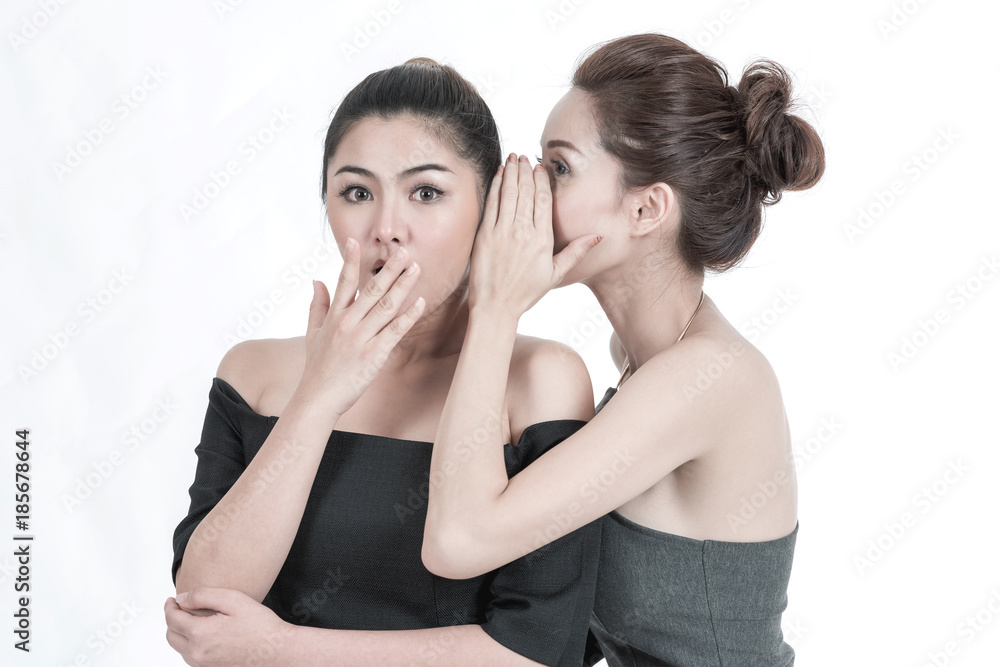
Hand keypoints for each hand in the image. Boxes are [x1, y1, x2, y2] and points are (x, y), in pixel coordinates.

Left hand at [164, 588, 294, 666]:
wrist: (277, 651)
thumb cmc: (261, 625)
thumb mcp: (233, 599)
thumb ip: (203, 596)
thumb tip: (181, 599)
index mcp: (201, 634)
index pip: (172, 619)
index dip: (170, 606)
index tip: (172, 599)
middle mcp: (198, 653)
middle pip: (171, 636)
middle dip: (172, 619)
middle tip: (180, 607)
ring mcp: (204, 665)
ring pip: (180, 648)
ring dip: (181, 633)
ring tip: (193, 619)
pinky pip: (192, 657)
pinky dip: (191, 644)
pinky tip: (205, 634)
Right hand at [297, 239, 424, 415]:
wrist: (318, 399)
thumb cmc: (317, 368)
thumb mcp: (312, 333)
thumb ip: (317, 305)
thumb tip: (316, 279)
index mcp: (333, 317)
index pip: (343, 282)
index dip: (350, 261)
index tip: (355, 241)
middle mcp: (347, 324)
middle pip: (371, 290)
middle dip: (389, 269)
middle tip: (403, 251)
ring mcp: (361, 338)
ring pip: (386, 306)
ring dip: (403, 286)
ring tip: (416, 269)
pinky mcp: (374, 354)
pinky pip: (395, 331)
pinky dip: (408, 316)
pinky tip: (420, 302)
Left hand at [469, 153, 600, 320]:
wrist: (496, 307)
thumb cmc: (525, 293)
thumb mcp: (555, 274)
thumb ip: (575, 252)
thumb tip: (597, 237)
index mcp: (542, 240)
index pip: (543, 201)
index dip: (541, 181)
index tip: (539, 168)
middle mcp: (523, 233)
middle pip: (526, 193)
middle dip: (525, 171)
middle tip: (524, 156)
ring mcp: (502, 232)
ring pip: (509, 194)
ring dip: (511, 173)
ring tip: (513, 158)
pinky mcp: (485, 235)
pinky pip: (492, 204)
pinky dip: (495, 186)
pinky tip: (498, 175)